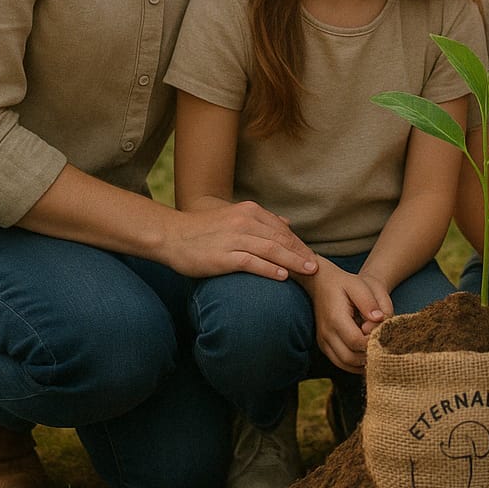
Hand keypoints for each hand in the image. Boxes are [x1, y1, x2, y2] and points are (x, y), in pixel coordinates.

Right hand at [163, 200, 318, 280]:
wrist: (172, 235)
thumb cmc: (203, 229)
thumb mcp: (234, 216)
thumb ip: (261, 220)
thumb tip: (287, 223)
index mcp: (249, 211)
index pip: (282, 229)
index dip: (298, 244)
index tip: (311, 256)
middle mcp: (245, 222)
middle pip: (281, 239)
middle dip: (301, 253)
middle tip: (317, 266)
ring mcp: (234, 238)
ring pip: (272, 250)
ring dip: (293, 261)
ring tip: (309, 271)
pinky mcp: (224, 256)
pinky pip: (252, 262)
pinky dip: (270, 269)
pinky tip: (283, 276)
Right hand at [304, 260, 389, 372]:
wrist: (321, 282)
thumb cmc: (344, 283)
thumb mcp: (359, 285)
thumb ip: (369, 302)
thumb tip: (378, 320)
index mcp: (335, 318)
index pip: (356, 341)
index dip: (372, 341)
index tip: (382, 332)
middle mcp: (326, 333)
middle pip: (350, 357)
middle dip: (369, 354)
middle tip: (382, 344)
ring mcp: (323, 341)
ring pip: (345, 364)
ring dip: (362, 362)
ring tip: (375, 349)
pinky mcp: (323, 345)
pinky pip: (339, 362)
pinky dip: (354, 363)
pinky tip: (365, 353)